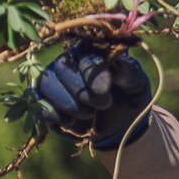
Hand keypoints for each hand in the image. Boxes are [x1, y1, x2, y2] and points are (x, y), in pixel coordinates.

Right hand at [34, 41, 153, 151]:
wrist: (120, 125)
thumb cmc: (129, 97)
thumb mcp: (137, 84)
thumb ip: (129, 71)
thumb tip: (115, 64)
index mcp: (91, 52)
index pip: (83, 55)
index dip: (91, 73)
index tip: (105, 91)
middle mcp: (68, 63)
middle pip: (61, 68)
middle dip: (81, 91)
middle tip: (103, 105)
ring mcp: (54, 82)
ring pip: (47, 85)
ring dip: (70, 105)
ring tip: (88, 114)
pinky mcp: (45, 103)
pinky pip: (41, 105)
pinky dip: (58, 116)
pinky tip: (73, 122)